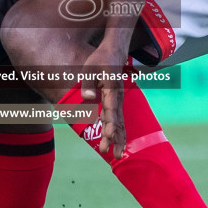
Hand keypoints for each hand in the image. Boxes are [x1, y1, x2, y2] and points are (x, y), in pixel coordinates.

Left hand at [76, 44, 128, 159]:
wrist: (114, 51)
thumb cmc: (100, 59)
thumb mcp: (89, 67)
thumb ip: (87, 83)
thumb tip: (86, 98)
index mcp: (111, 89)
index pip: (111, 109)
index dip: (110, 123)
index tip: (108, 135)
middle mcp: (117, 97)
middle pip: (117, 120)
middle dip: (114, 138)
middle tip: (112, 154)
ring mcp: (118, 100)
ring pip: (121, 123)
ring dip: (119, 139)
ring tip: (117, 156)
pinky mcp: (116, 102)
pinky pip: (119, 120)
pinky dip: (119, 132)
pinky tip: (118, 143)